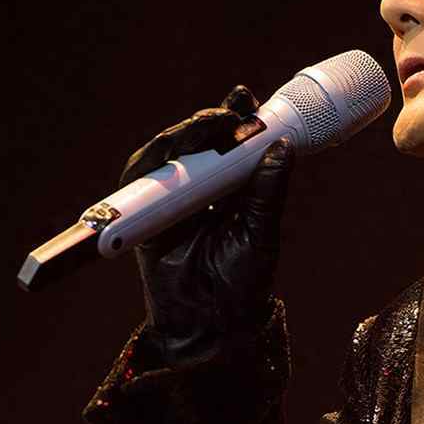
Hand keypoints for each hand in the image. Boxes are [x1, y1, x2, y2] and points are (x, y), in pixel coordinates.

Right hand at [119, 84, 294, 355]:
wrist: (210, 325)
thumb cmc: (241, 286)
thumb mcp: (262, 233)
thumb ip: (268, 192)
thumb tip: (283, 148)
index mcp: (232, 194)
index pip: (232, 147)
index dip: (236, 120)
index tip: (245, 98)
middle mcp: (201, 192)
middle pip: (199, 144)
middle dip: (211, 122)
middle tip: (231, 113)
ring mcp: (170, 201)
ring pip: (170, 154)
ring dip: (186, 135)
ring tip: (208, 128)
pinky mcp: (143, 215)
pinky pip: (140, 179)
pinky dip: (152, 160)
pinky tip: (171, 148)